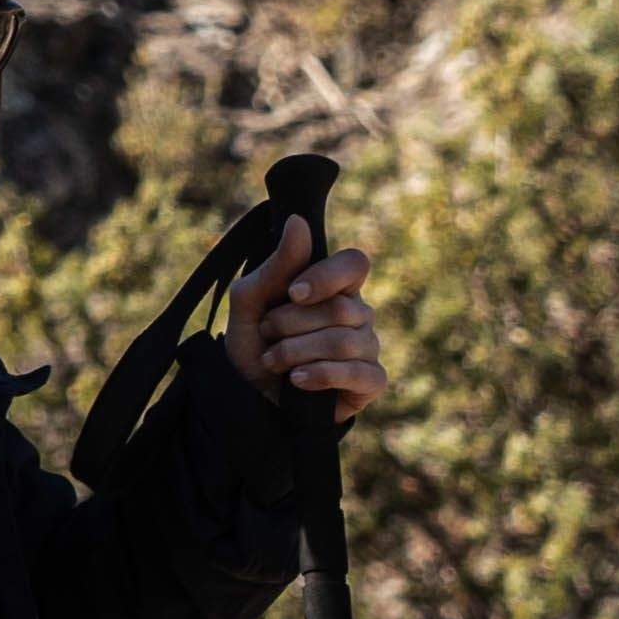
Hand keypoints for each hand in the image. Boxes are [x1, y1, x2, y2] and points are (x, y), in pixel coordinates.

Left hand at [232, 234, 385, 415]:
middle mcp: (358, 313)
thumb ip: (276, 265)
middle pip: (341, 308)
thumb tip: (299, 222)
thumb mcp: (251, 301)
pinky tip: (297, 380)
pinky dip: (321, 375)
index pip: (355, 264)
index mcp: (335, 287)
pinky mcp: (370, 381)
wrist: (248, 395)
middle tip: (267, 334)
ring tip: (273, 360)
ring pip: (345, 342)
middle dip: (292, 324)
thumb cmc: (254, 341)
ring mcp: (368, 347)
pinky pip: (360, 373)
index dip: (327, 277)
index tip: (292, 293)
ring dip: (297, 352)